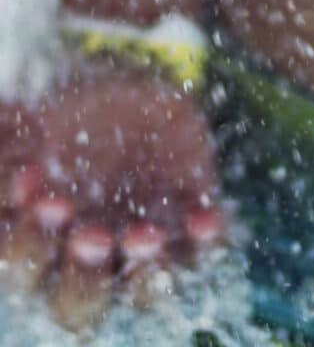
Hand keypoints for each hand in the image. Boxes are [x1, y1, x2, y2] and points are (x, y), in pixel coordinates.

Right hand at [0, 62, 224, 332]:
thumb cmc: (71, 122)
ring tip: (143, 235)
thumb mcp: (39, 124)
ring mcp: (140, 254)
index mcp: (40, 244)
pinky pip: (199, 252)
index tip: (30, 185)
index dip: (23, 240)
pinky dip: (203, 237)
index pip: (22, 265)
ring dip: (143, 270)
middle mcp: (87, 265)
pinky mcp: (189, 234)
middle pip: (76, 301)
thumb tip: (1, 112)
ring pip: (140, 291)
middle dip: (82, 272)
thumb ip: (15, 136)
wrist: (131, 101)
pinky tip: (204, 215)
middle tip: (88, 235)